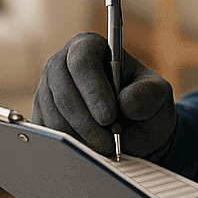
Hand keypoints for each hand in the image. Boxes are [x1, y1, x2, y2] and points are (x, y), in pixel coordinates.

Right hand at [32, 33, 175, 159]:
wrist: (133, 129)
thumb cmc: (144, 103)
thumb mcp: (157, 94)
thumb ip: (147, 94)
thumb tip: (124, 102)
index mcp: (89, 47)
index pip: (82, 61)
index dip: (93, 90)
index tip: (109, 117)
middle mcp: (61, 63)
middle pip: (62, 90)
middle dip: (86, 121)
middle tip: (109, 143)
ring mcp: (47, 90)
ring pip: (53, 117)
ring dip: (80, 138)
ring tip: (105, 148)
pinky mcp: (41, 116)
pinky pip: (47, 135)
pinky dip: (69, 147)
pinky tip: (89, 151)